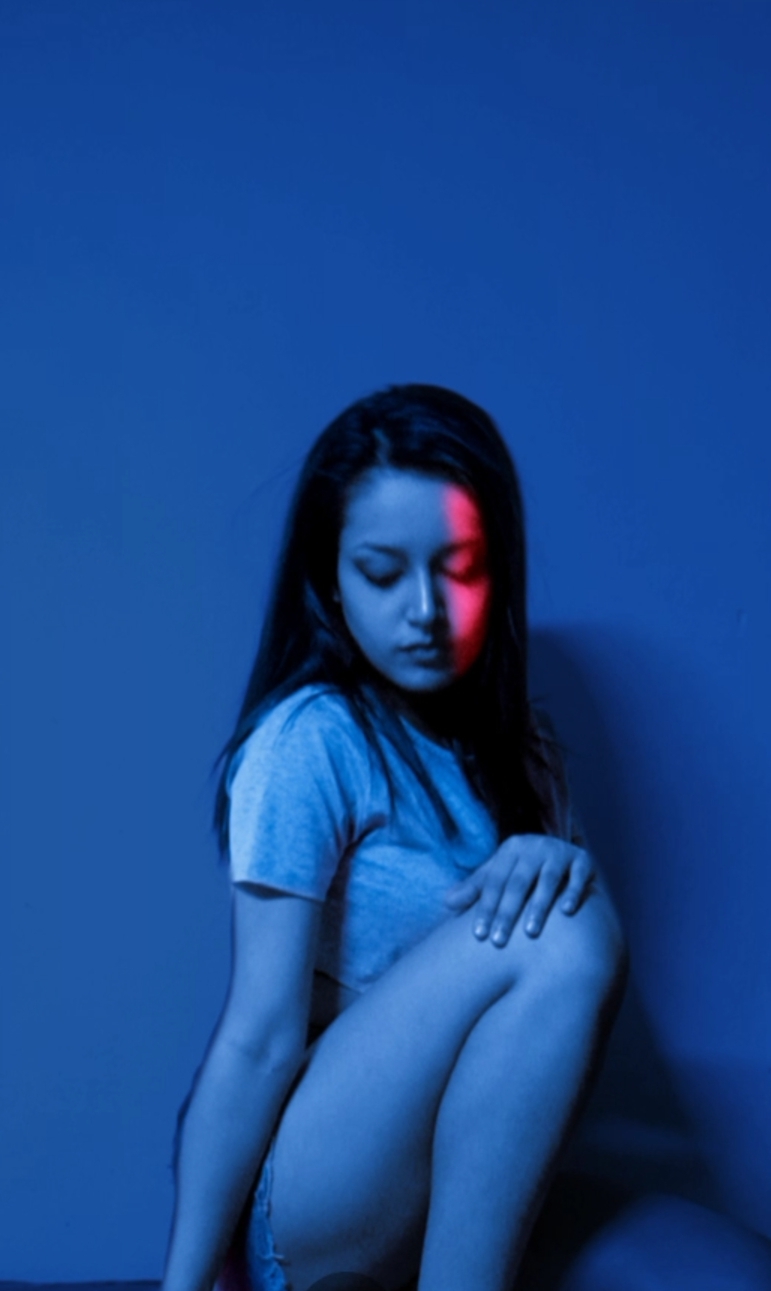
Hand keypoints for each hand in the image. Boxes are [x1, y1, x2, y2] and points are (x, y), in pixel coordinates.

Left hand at [444, 834, 595, 945]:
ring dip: (538, 906)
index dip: (485, 908)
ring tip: (530, 933)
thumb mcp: (498, 874)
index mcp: (509, 850)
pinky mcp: (582, 859)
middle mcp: (533, 847)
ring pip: (547, 880)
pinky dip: (573, 892)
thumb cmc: (522, 870)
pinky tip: (567, 912)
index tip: (478, 936)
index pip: (494, 882)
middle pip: (517, 883)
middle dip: (507, 913)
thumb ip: (475, 889)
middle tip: (498, 942)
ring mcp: (558, 852)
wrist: (561, 853)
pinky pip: (578, 876)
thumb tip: (445, 902)